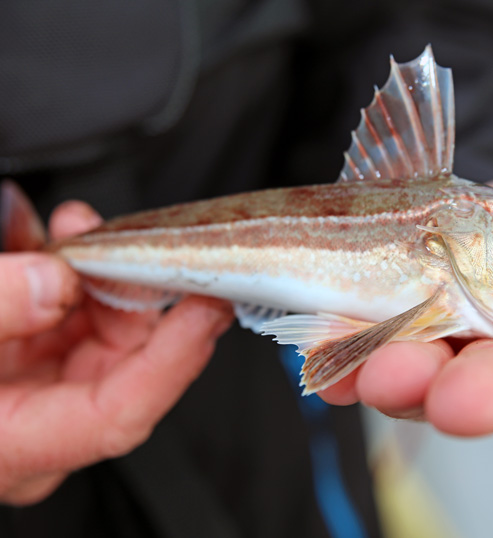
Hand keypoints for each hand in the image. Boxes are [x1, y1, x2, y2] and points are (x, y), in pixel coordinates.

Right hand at [0, 197, 232, 504]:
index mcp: (13, 443)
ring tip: (65, 225)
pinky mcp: (23, 357)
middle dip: (128, 288)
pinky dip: (54, 268)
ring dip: (91, 269)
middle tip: (119, 237)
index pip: (118, 414)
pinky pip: (62, 311)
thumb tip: (53, 282)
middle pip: (121, 359)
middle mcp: (36, 422)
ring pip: (98, 327)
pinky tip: (34, 232)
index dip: (174, 360)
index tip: (207, 305)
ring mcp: (33, 388)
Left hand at [318, 154, 492, 462]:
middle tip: (460, 401)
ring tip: (386, 368)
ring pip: (422, 381)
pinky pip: (356, 359)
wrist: (471, 213)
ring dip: (403, 379)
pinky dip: (342, 360)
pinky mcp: (381, 344)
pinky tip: (328, 363)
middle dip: (482, 398)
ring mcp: (439, 359)